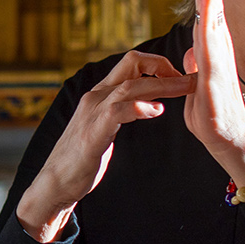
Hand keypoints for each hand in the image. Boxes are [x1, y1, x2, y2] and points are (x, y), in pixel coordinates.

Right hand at [15, 51, 193, 242]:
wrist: (55, 181)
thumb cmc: (82, 157)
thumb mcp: (102, 124)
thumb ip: (119, 110)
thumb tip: (144, 103)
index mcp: (100, 93)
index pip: (131, 62)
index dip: (158, 64)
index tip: (178, 79)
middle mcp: (96, 96)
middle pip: (132, 62)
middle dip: (164, 66)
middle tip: (189, 80)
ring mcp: (93, 112)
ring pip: (131, 85)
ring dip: (163, 85)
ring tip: (184, 89)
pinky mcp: (93, 132)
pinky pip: (118, 111)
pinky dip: (140, 107)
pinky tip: (156, 111)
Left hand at [182, 0, 244, 187]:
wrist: (228, 142)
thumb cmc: (212, 115)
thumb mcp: (195, 84)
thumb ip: (193, 64)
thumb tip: (191, 51)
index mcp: (209, 42)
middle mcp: (216, 41)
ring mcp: (218, 52)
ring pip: (212, 5)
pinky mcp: (216, 69)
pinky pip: (211, 36)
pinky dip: (209, 12)